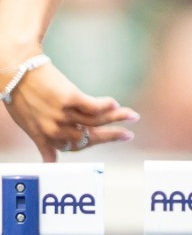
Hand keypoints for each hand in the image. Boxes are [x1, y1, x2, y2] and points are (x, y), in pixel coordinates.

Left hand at [3, 53, 137, 161]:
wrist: (15, 72)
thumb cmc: (19, 97)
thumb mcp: (28, 125)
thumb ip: (43, 144)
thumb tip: (50, 162)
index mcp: (46, 137)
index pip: (76, 146)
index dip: (95, 143)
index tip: (109, 138)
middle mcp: (55, 129)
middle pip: (90, 136)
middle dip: (112, 136)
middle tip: (128, 135)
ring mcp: (63, 114)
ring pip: (96, 121)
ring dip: (117, 118)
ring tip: (132, 116)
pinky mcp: (69, 98)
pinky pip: (94, 106)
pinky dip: (106, 106)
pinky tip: (115, 104)